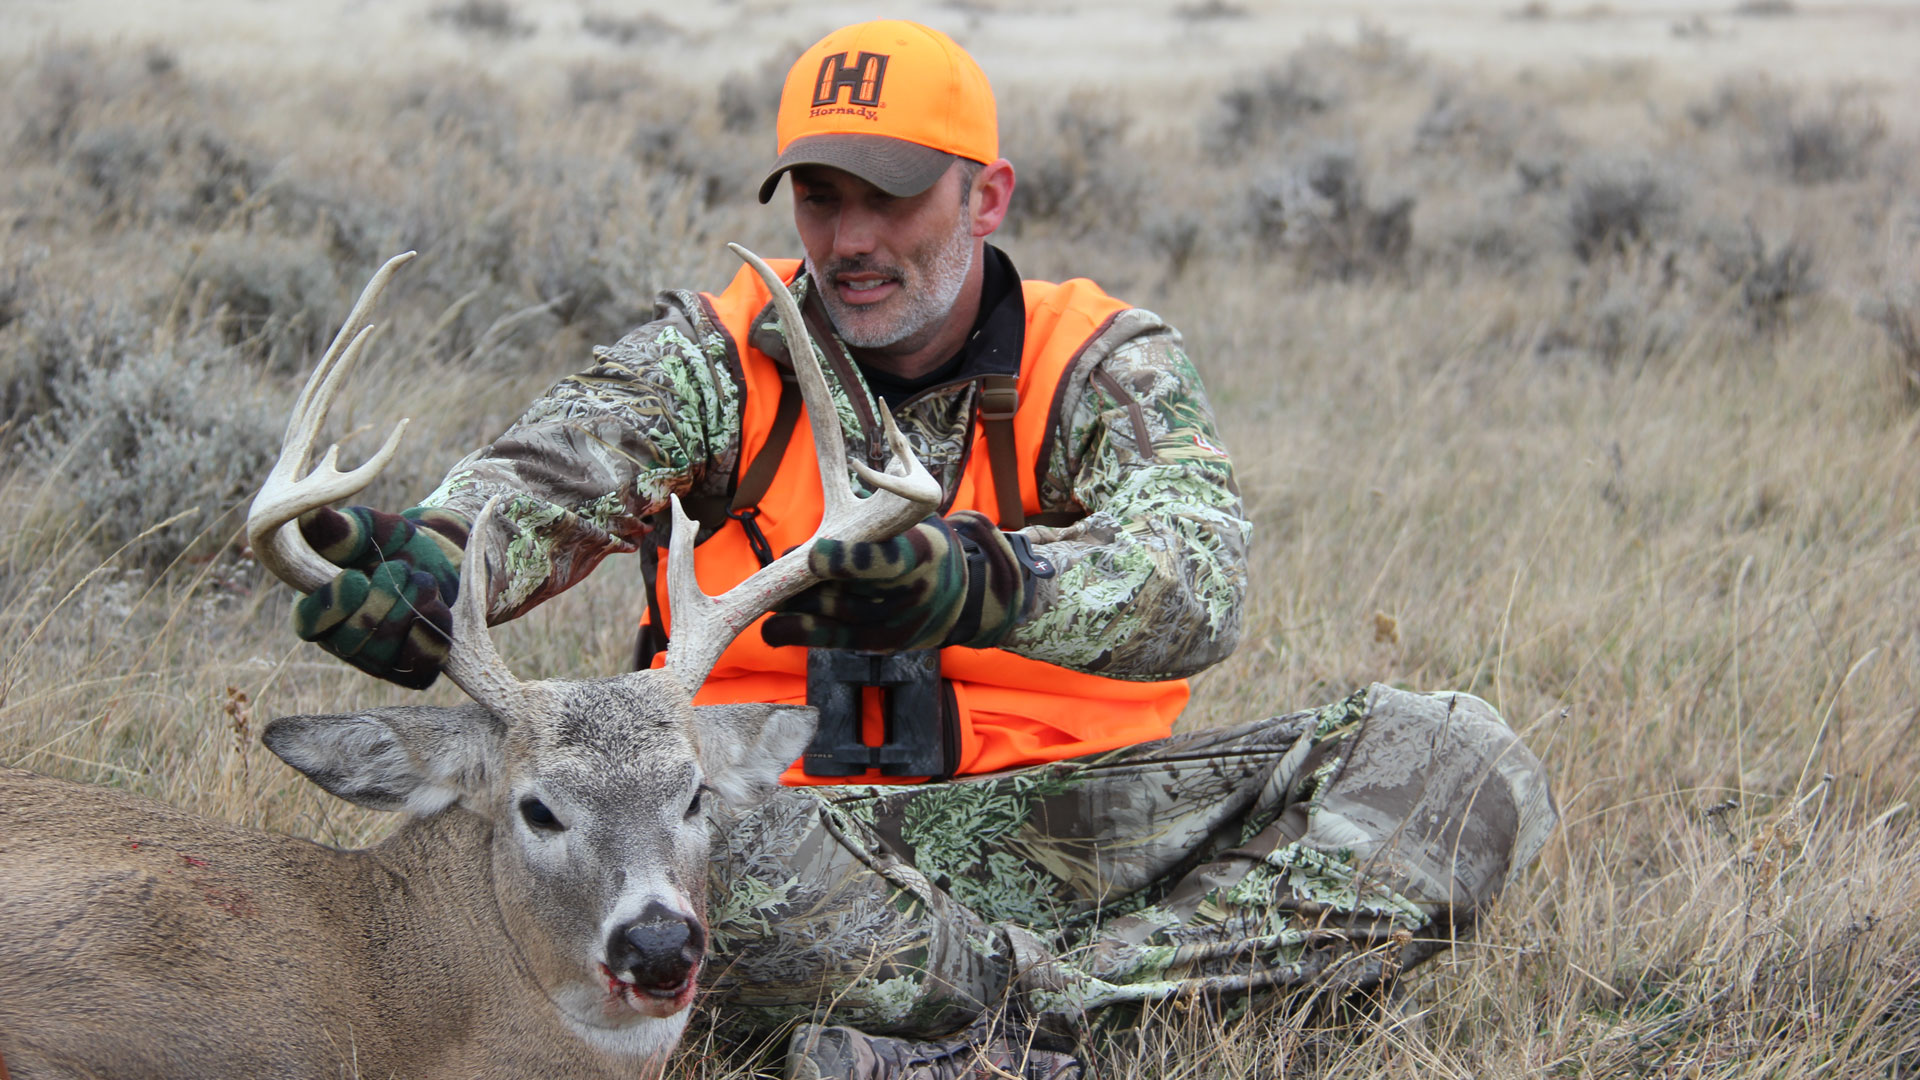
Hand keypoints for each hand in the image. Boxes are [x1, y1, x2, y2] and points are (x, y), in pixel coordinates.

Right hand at [290, 506, 469, 688]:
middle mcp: (341, 642)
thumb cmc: (392, 543)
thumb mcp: (368, 529)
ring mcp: (376, 661)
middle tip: (399, 568)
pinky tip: (437, 605)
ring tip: (421, 580)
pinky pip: (419, 668)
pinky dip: (432, 635)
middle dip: (382, 601)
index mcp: (317, 608)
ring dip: (408, 611)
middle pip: (351, 642)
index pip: (309, 623)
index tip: (356, 577)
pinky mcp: (411, 670)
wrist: (441, 560)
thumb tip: (306, 518)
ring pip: (385, 657)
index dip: (331, 605)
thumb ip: (339, 530)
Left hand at [761, 511, 1035, 651]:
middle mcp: (913, 593)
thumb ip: (874, 522)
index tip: (815, 552)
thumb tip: (819, 522)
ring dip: (798, 610)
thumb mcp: (915, 523)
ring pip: (839, 617)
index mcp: (924, 552)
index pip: (887, 559)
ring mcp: (899, 625)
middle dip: (807, 586)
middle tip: (775, 576)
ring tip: (767, 603)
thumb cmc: (924, 546)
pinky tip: (773, 632)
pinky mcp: (885, 644)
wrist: (966, 594)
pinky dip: (802, 635)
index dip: (850, 560)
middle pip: (852, 594)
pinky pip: (839, 641)